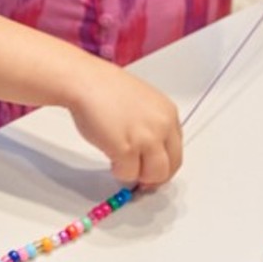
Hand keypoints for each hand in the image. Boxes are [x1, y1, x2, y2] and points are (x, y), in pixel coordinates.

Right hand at [68, 66, 182, 186]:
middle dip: (153, 178)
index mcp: (168, 114)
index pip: (177, 152)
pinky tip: (111, 158)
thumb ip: (152, 127)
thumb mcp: (144, 104)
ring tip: (123, 165)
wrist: (85, 83)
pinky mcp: (126, 150)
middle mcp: (162, 127)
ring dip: (137, 175)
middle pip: (169, 168)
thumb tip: (150, 154)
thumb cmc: (106, 90)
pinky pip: (128, 174)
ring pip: (152, 176)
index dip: (164, 166)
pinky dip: (119, 172)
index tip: (154, 171)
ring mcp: (146, 139)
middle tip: (140, 178)